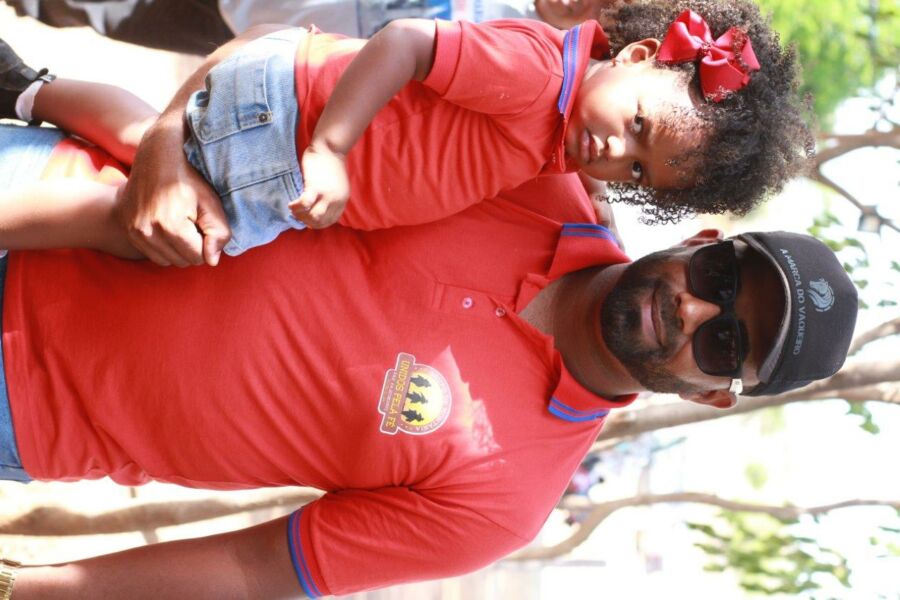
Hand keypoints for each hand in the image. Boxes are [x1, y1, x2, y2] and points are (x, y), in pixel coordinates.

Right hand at [118, 116, 230, 265]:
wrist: (155, 157)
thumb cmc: (187, 178)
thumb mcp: (209, 201)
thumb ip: (218, 232)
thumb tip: (213, 261)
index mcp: (170, 225)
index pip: (198, 257)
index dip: (207, 242)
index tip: (204, 223)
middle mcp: (149, 232)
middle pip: (183, 261)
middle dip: (193, 247)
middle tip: (193, 222)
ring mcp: (136, 233)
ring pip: (168, 261)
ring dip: (179, 250)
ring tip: (182, 224)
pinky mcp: (130, 232)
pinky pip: (154, 255)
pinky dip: (165, 248)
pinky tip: (170, 228)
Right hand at [289, 145, 349, 228]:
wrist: (331, 147)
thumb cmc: (330, 164)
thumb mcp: (336, 186)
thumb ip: (329, 198)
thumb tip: (315, 210)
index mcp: (342, 200)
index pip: (330, 221)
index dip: (317, 223)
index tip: (307, 220)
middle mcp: (336, 200)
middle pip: (320, 222)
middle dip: (307, 221)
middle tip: (298, 214)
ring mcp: (326, 194)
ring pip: (313, 217)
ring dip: (301, 216)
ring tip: (294, 209)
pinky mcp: (315, 186)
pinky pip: (305, 204)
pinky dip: (296, 207)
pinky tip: (291, 204)